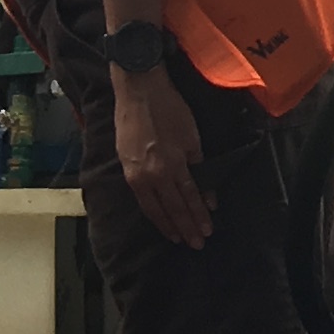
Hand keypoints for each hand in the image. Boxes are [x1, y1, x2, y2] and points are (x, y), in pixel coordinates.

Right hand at [110, 64, 211, 250]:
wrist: (138, 90)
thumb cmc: (169, 108)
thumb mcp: (192, 137)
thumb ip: (200, 168)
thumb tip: (207, 196)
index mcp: (172, 166)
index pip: (189, 200)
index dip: (198, 218)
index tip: (207, 232)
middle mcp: (153, 175)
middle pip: (172, 209)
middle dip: (185, 227)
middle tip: (195, 244)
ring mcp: (136, 174)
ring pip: (153, 208)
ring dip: (167, 225)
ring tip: (177, 237)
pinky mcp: (126, 168)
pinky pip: (140, 198)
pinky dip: (151, 211)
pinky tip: (157, 217)